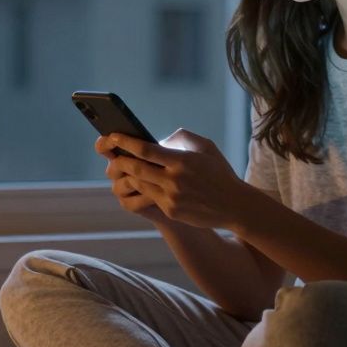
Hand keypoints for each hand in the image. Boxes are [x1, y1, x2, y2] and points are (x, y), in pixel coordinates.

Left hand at [97, 129, 251, 229]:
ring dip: (128, 175)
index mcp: (182, 161)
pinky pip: (149, 197)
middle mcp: (174, 180)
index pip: (145, 149)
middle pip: (136, 168)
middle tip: (112, 154)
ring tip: (121, 167)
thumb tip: (158, 139)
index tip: (113, 135)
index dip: (126, 142)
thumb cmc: (219, 171)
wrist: (235, 205)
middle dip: (120, 160)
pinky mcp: (171, 211)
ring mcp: (171, 198)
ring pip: (139, 184)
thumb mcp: (206, 147)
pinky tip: (137, 181)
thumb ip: (181, 137)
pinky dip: (141, 188)